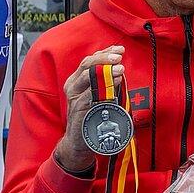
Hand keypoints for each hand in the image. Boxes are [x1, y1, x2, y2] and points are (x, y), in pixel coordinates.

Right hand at [55, 45, 125, 173]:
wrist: (78, 143)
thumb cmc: (91, 117)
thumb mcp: (99, 96)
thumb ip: (106, 83)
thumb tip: (119, 68)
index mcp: (77, 80)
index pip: (90, 60)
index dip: (105, 52)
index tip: (120, 49)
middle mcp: (73, 86)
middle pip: (88, 64)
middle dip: (105, 57)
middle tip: (119, 55)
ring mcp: (74, 97)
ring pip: (88, 76)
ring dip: (105, 70)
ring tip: (120, 67)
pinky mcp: (78, 110)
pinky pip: (90, 94)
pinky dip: (104, 87)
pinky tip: (115, 82)